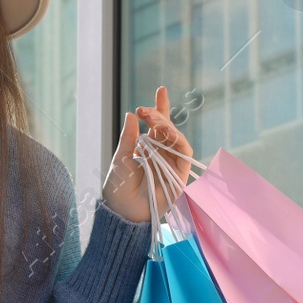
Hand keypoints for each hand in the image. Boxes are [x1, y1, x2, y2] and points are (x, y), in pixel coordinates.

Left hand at [102, 85, 194, 222]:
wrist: (122, 213)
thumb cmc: (118, 189)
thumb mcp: (120, 158)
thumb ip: (128, 138)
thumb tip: (132, 114)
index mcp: (146, 149)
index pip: (156, 126)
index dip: (160, 108)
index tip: (161, 89)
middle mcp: (161, 154)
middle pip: (167, 129)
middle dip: (158, 115)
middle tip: (145, 110)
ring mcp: (171, 163)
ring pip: (176, 137)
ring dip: (166, 125)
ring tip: (152, 118)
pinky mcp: (180, 174)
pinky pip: (184, 152)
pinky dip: (177, 138)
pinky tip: (165, 131)